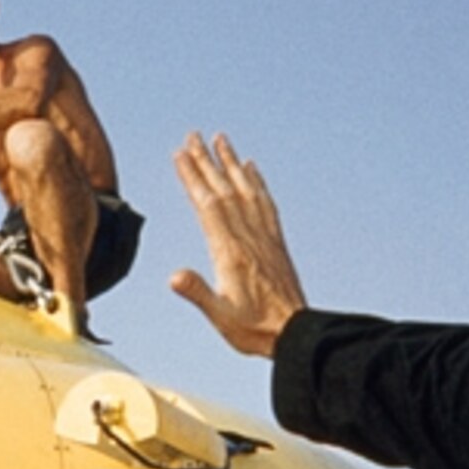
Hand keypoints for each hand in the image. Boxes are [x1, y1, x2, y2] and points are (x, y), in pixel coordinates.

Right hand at [169, 132, 307, 357]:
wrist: (295, 334)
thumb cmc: (254, 329)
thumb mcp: (220, 316)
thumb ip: (197, 293)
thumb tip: (174, 277)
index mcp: (230, 252)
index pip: (208, 206)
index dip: (193, 178)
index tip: (181, 154)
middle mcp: (248, 238)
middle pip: (224, 190)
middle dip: (207, 161)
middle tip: (193, 135)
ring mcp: (264, 237)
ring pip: (245, 191)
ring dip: (231, 163)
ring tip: (221, 139)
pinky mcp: (276, 242)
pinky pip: (266, 204)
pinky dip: (257, 182)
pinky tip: (251, 168)